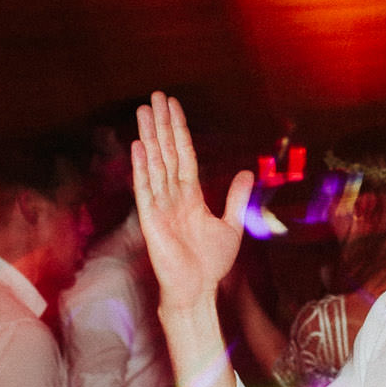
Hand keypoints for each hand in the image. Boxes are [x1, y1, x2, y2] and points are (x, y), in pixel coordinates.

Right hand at [132, 91, 253, 312]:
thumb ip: (236, 198)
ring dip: (149, 137)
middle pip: (166, 152)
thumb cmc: (211, 264)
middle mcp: (173, 196)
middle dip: (161, 124)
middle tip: (154, 96)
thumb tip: (246, 171)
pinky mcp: (151, 221)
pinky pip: (146, 189)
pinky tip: (139, 146)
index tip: (173, 106)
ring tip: (144, 111)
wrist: (198, 290)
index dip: (179, 130)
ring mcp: (160, 206)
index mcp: (190, 196)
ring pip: (154, 164)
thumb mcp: (232, 226)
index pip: (183, 155)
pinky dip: (142, 168)